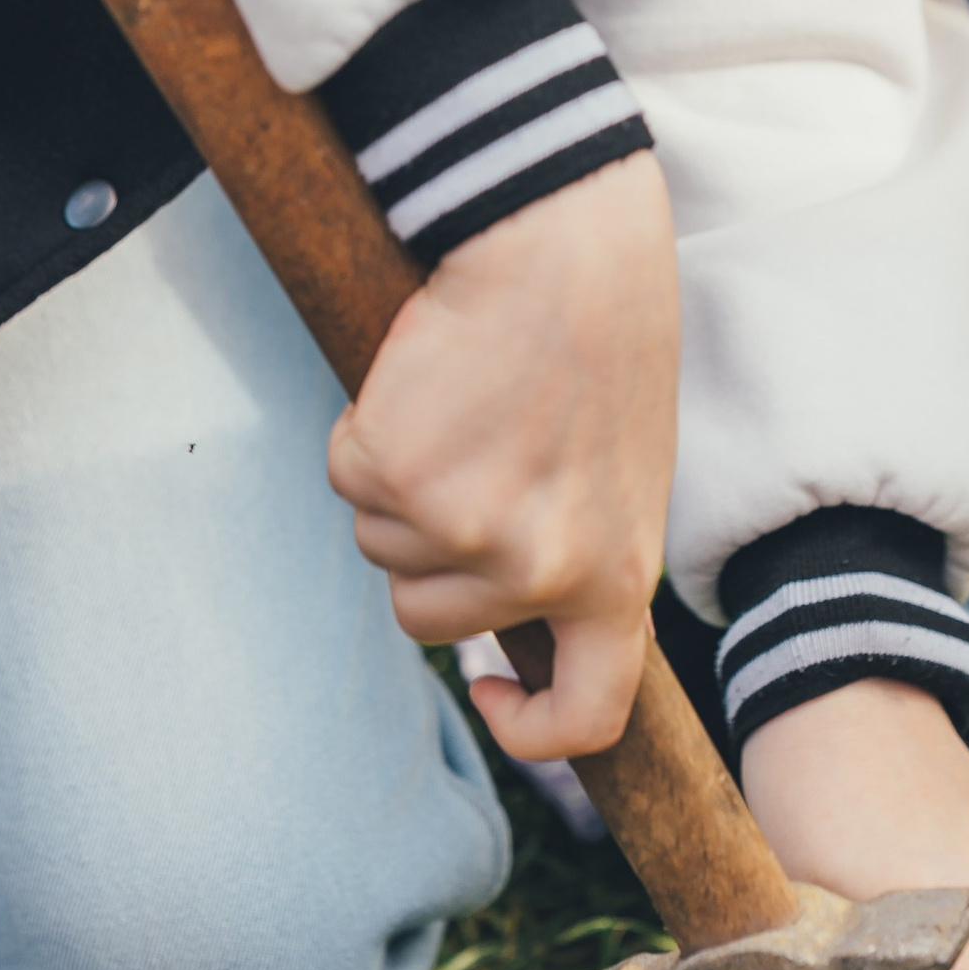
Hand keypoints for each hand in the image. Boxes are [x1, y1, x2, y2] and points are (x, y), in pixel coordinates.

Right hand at [325, 149, 677, 763]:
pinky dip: (365, 428)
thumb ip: (577, 548)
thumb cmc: (599, 337)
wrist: (561, 240)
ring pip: (379, 542)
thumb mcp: (621, 469)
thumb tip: (512, 608)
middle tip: (467, 455)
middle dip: (425, 550)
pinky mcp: (395, 472)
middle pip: (428, 618)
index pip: (585, 715)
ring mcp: (462, 530)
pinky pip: (347, 473)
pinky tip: (423, 375)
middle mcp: (539, 571)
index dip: (528, 728)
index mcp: (616, 576)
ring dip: (396, 480)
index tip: (488, 689)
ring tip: (459, 401)